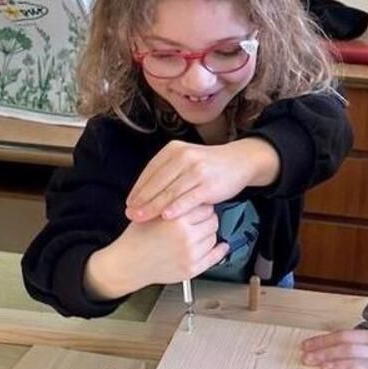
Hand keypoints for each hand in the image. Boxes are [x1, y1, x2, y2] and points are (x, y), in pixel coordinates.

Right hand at [84, 205, 228, 298]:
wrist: (128, 263)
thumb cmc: (137, 238)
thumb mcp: (152, 212)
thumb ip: (173, 203)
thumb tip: (193, 194)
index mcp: (176, 218)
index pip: (204, 206)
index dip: (200, 205)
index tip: (199, 206)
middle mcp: (185, 236)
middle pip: (213, 220)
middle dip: (207, 219)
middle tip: (199, 220)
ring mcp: (190, 254)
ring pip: (214, 237)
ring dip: (209, 233)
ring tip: (197, 233)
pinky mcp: (192, 268)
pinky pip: (215, 257)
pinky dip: (220, 250)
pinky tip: (221, 246)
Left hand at [124, 138, 277, 221]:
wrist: (239, 162)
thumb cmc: (208, 166)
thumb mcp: (185, 160)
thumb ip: (167, 172)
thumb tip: (144, 192)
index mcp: (174, 150)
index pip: (150, 171)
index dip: (138, 188)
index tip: (128, 203)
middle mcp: (184, 157)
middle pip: (157, 182)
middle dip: (141, 200)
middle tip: (129, 214)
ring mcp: (196, 170)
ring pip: (170, 191)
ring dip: (153, 207)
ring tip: (140, 218)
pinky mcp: (208, 184)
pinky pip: (189, 198)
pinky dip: (176, 208)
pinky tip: (166, 217)